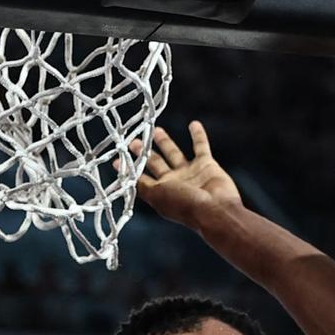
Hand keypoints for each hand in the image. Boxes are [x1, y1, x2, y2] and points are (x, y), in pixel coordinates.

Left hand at [127, 121, 242, 230]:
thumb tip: (125, 176)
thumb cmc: (185, 205)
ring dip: (166, 142)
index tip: (117, 160)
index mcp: (160, 191)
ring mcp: (190, 173)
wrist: (216, 210)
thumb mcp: (156, 195)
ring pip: (175, 153)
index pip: (141, 178)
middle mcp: (174, 182)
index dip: (130, 170)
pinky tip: (194, 124)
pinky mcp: (207, 165)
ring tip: (156, 129)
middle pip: (156, 163)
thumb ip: (141, 184)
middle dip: (144, 153)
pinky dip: (198, 136)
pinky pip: (201, 147)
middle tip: (134, 140)